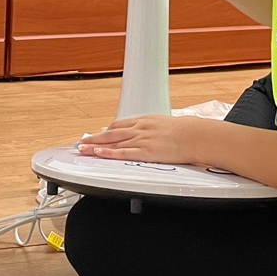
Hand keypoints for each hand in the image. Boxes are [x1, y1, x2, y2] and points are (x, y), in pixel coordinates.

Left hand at [77, 115, 205, 164]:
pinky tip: (98, 154)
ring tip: (82, 150)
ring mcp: (141, 140)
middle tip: (80, 142)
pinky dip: (109, 153)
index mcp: (145, 121)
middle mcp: (140, 128)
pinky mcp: (145, 152)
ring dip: (95, 146)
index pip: (119, 125)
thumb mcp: (166, 124)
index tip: (96, 135)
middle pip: (111, 133)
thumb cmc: (186, 131)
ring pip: (113, 142)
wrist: (196, 135)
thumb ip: (153, 129)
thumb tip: (150, 134)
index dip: (106, 132)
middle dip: (94, 138)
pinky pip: (123, 152)